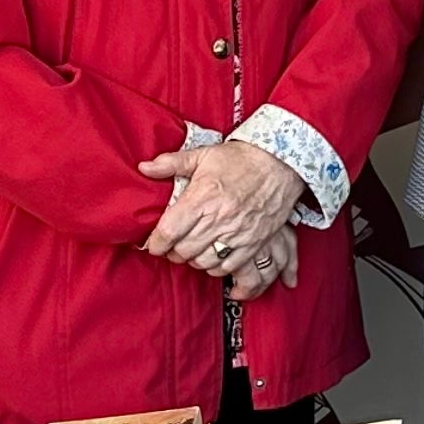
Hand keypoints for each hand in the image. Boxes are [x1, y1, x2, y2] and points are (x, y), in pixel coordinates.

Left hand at [139, 139, 303, 281]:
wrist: (279, 164)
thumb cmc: (239, 160)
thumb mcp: (203, 155)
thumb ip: (171, 163)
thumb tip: (144, 168)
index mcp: (202, 198)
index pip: (169, 231)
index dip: (156, 243)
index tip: (154, 244)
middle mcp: (218, 219)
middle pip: (184, 251)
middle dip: (173, 253)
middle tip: (172, 247)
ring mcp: (237, 233)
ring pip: (203, 262)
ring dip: (193, 260)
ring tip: (191, 251)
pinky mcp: (253, 243)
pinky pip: (227, 268)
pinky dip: (215, 267)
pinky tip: (211, 257)